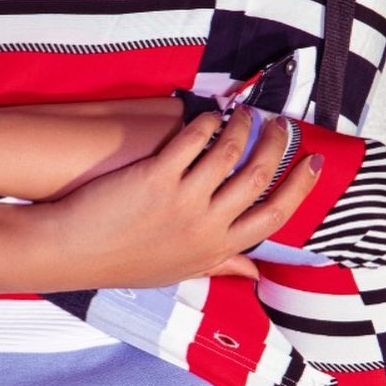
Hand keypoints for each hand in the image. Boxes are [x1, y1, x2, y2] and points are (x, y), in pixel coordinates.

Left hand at [46, 108, 321, 287]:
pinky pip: (193, 140)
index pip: (273, 217)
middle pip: (259, 179)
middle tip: (281, 124)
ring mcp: (182, 202)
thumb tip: (253, 273)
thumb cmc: (126, 263)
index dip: (298, 186)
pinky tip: (205, 115)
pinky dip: (205, 122)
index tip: (311, 162)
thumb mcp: (180, 273)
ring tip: (244, 112)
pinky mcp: (156, 177)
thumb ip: (219, 266)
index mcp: (216, 250)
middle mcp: (205, 228)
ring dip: (243, 125)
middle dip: (277, 145)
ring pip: (230, 152)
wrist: (74, 253)